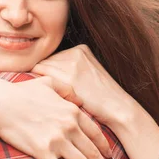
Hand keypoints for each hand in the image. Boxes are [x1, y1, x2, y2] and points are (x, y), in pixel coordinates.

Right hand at [0, 76, 116, 158]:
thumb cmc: (21, 92)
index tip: (109, 158)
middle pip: (93, 153)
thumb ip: (66, 89)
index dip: (105, 148)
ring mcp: (57, 140)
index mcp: (72, 111)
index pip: (96, 133)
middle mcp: (69, 126)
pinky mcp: (42, 152)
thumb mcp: (48, 82)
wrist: (0, 103)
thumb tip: (78, 99)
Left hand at [33, 45, 158, 158]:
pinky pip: (42, 79)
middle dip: (47, 78)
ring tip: (61, 96)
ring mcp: (71, 63)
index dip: (52, 74)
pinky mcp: (68, 77)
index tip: (61, 87)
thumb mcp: (88, 73)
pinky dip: (45, 89)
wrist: (118, 109)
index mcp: (81, 49)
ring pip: (41, 70)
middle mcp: (75, 52)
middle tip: (60, 93)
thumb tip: (39, 68)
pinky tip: (59, 98)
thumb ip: (68, 66)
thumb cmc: (100, 98)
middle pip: (45, 62)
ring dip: (45, 84)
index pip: (52, 57)